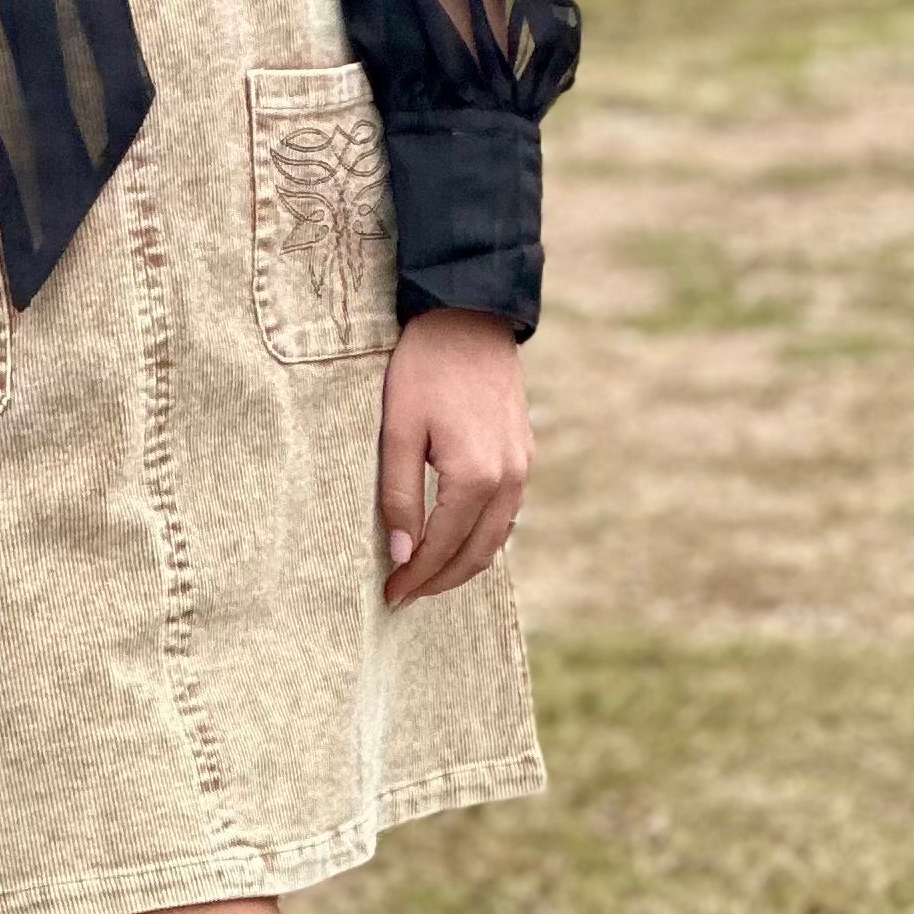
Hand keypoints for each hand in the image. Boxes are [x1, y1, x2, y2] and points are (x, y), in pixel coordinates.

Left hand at [377, 306, 529, 606]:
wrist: (470, 317)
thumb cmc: (424, 370)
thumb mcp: (398, 433)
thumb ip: (399, 497)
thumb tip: (402, 555)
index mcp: (476, 478)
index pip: (442, 548)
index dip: (414, 577)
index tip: (389, 596)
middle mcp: (509, 479)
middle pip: (476, 555)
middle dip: (440, 582)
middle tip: (405, 595)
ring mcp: (523, 467)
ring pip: (497, 538)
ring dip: (463, 564)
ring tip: (426, 576)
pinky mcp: (524, 454)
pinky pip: (507, 513)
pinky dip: (482, 537)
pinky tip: (455, 538)